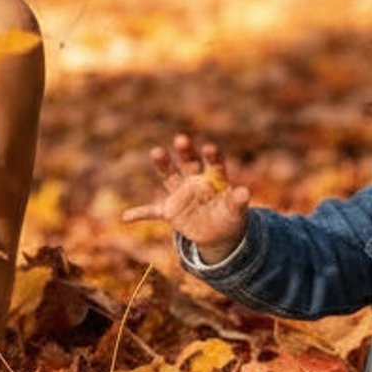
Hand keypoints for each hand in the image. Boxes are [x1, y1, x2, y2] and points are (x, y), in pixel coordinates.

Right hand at [121, 134, 251, 263]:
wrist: (217, 233)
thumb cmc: (228, 216)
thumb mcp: (236, 211)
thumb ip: (237, 201)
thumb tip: (245, 192)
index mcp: (214, 179)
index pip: (214, 163)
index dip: (211, 155)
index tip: (209, 147)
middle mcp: (195, 181)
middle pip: (189, 163)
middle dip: (185, 151)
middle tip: (182, 139)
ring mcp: (181, 195)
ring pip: (170, 177)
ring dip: (163, 165)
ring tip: (156, 152)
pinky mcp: (170, 211)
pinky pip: (153, 211)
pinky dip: (140, 214)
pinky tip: (126, 217)